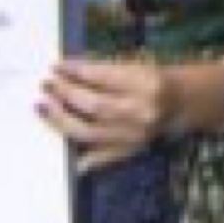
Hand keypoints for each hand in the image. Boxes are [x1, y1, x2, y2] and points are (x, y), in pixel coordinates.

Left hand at [36, 55, 173, 156]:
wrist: (180, 103)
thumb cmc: (152, 80)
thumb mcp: (133, 66)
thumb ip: (101, 70)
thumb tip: (63, 73)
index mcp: (146, 84)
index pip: (102, 76)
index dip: (75, 71)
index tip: (56, 66)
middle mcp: (142, 112)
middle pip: (93, 106)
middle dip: (64, 94)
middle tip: (47, 85)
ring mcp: (135, 136)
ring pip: (89, 132)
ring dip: (60, 120)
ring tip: (43, 106)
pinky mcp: (130, 151)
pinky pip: (100, 157)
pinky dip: (80, 155)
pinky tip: (61, 146)